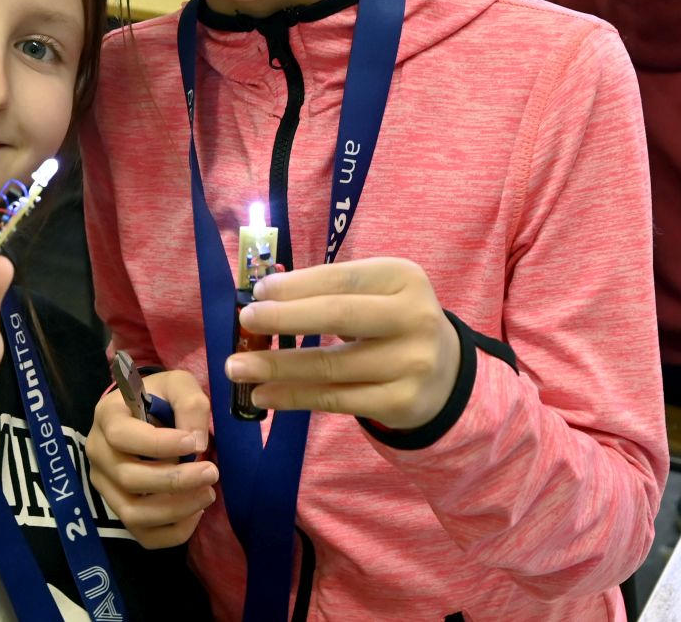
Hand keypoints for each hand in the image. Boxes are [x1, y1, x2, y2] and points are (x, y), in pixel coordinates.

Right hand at [86, 370, 215, 548]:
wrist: (149, 412)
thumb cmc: (162, 397)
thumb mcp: (179, 385)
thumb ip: (190, 404)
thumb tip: (197, 443)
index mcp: (108, 416)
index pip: (122, 436)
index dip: (158, 444)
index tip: (195, 442)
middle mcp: (98, 453)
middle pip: (129, 478)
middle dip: (175, 480)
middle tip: (212, 472)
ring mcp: (105, 485)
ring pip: (133, 513)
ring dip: (175, 509)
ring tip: (208, 494)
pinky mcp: (119, 509)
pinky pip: (142, 534)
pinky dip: (173, 532)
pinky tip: (196, 513)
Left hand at [226, 258, 460, 430]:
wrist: (444, 375)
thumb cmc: (393, 323)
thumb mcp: (377, 295)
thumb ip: (331, 292)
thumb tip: (263, 297)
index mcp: (405, 278)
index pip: (342, 277)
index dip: (297, 285)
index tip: (258, 292)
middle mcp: (414, 317)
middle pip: (338, 316)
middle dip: (285, 318)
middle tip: (245, 320)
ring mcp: (411, 363)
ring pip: (330, 365)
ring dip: (276, 366)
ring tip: (236, 368)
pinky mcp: (401, 402)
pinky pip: (335, 399)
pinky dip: (293, 397)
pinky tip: (263, 395)